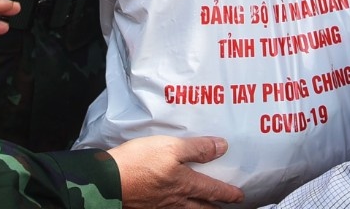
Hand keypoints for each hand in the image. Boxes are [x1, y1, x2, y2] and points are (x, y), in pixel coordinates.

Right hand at [110, 136, 243, 208]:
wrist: (108, 181)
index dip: (228, 193)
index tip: (240, 196)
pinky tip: (174, 208)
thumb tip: (222, 147)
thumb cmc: (139, 162)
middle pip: (201, 208)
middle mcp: (176, 200)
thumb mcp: (171, 147)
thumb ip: (197, 148)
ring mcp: (161, 206)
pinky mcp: (147, 207)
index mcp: (185, 184)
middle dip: (215, 208)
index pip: (213, 190)